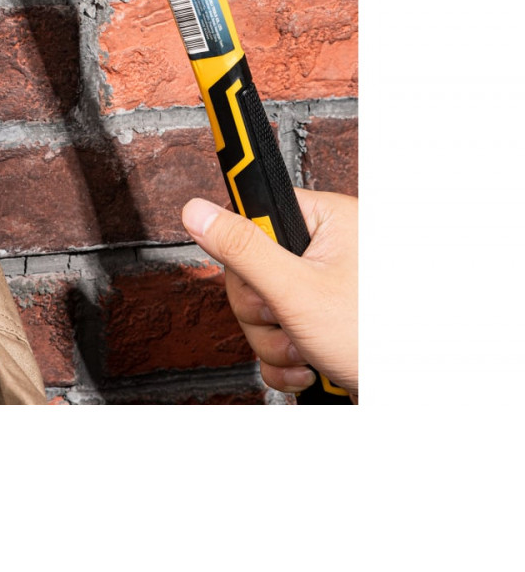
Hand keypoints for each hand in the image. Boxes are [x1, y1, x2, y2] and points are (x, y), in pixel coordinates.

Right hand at [182, 188, 357, 399]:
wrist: (413, 400)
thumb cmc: (376, 340)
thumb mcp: (296, 290)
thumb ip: (242, 249)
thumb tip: (196, 210)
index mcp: (329, 221)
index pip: (257, 216)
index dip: (246, 252)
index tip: (256, 275)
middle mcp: (328, 248)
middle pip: (253, 268)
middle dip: (263, 310)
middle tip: (288, 321)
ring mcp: (325, 286)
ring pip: (262, 305)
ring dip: (273, 339)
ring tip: (305, 349)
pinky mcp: (321, 319)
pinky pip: (277, 330)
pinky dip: (285, 354)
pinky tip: (308, 364)